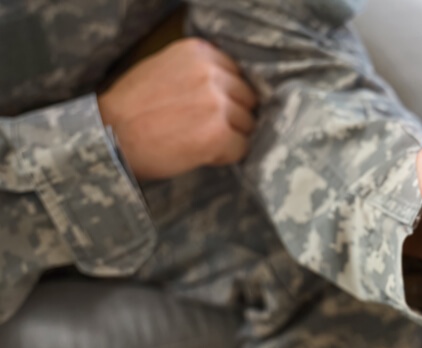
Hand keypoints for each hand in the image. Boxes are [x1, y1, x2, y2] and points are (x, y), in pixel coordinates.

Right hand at [98, 38, 256, 180]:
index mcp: (199, 52)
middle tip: (202, 128)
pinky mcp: (219, 134)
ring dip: (229, 136)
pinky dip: (226, 156)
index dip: (226, 96)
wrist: (109, 137)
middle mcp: (211, 73)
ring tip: (197, 141)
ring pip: (247, 124)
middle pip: (247, 98)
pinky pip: (242, 147)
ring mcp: (217, 103)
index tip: (206, 108)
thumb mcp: (164, 68)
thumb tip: (232, 84)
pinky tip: (201, 154)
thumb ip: (199, 70)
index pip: (236, 74)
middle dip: (231, 115)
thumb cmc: (132, 107)